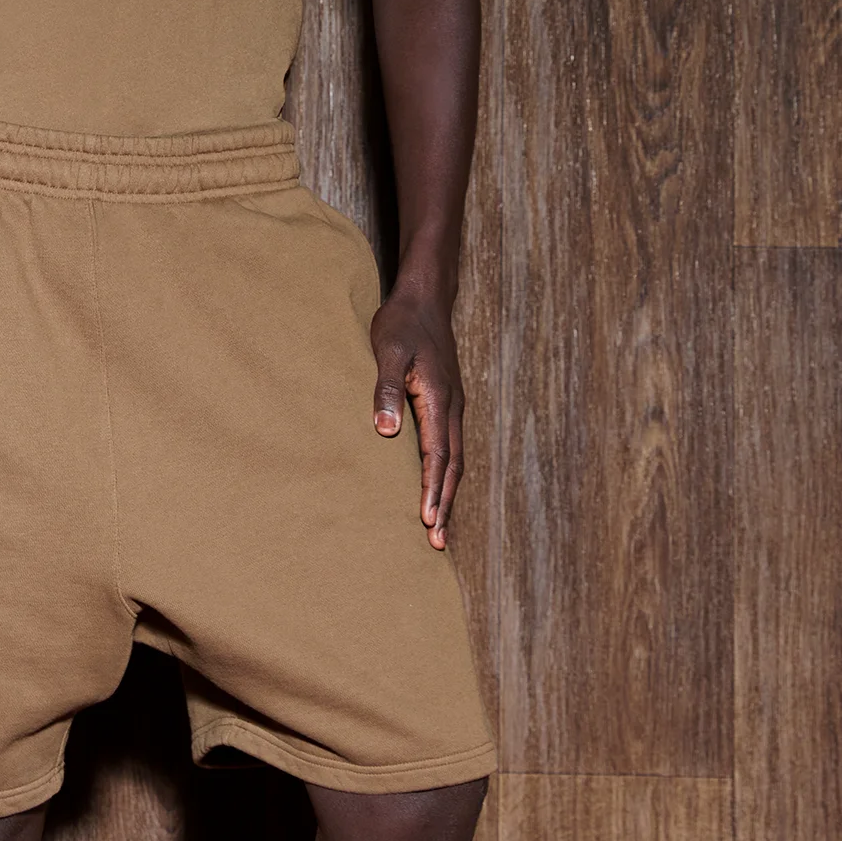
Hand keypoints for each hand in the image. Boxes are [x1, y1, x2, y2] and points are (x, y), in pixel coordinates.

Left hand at [369, 284, 465, 549]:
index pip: (438, 455)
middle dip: (446, 503)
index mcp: (438, 399)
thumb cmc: (402, 323)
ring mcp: (453, 404)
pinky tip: (439, 484)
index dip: (434, 489)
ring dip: (448, 491)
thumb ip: (385, 388)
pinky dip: (447, 471)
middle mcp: (452, 406)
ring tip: (439, 525)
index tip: (429, 521)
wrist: (425, 298)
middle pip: (453, 465)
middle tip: (439, 542)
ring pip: (456, 457)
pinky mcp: (448, 401)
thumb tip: (386, 431)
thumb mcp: (387, 350)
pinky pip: (451, 444)